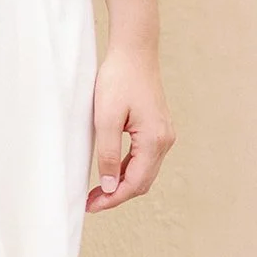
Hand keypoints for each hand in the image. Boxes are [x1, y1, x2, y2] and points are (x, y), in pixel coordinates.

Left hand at [85, 42, 175, 211]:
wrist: (134, 50)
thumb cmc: (119, 78)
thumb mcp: (106, 117)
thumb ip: (108, 153)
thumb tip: (109, 185)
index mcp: (155, 140)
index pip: (135, 183)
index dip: (113, 198)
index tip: (91, 206)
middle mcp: (165, 140)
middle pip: (142, 181)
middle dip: (117, 194)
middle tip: (91, 202)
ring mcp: (163, 134)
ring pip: (143, 170)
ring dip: (122, 182)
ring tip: (98, 190)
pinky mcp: (157, 127)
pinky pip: (143, 157)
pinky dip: (127, 168)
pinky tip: (110, 170)